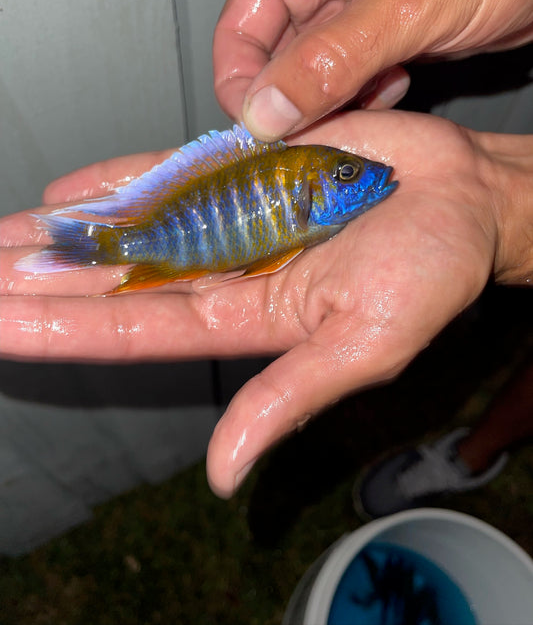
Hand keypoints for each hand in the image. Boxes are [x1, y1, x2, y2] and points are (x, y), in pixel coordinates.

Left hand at [1, 111, 531, 496]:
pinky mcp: (252, 170)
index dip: (64, 329)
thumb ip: (289, 397)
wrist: (465, 198)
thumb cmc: (433, 270)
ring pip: (136, 227)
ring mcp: (236, 217)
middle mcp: (233, 270)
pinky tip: (75, 189)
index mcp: (252, 319)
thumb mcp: (365, 344)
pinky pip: (175, 174)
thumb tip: (224, 471)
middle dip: (46, 281)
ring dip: (72, 232)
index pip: (136, 331)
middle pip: (120, 281)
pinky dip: (125, 178)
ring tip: (7, 234)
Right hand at [214, 0, 532, 139]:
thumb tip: (267, 108)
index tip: (263, 126)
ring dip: (332, 99)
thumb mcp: (410, 1)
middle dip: (294, 96)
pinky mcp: (381, 33)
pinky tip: (393, 86)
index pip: (242, 22)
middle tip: (318, 126)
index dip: (244, 80)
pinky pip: (348, 78)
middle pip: (274, 53)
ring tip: (370, 94)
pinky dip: (363, 94)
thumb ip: (332, 57)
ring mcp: (353, 6)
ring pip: (312, 72)